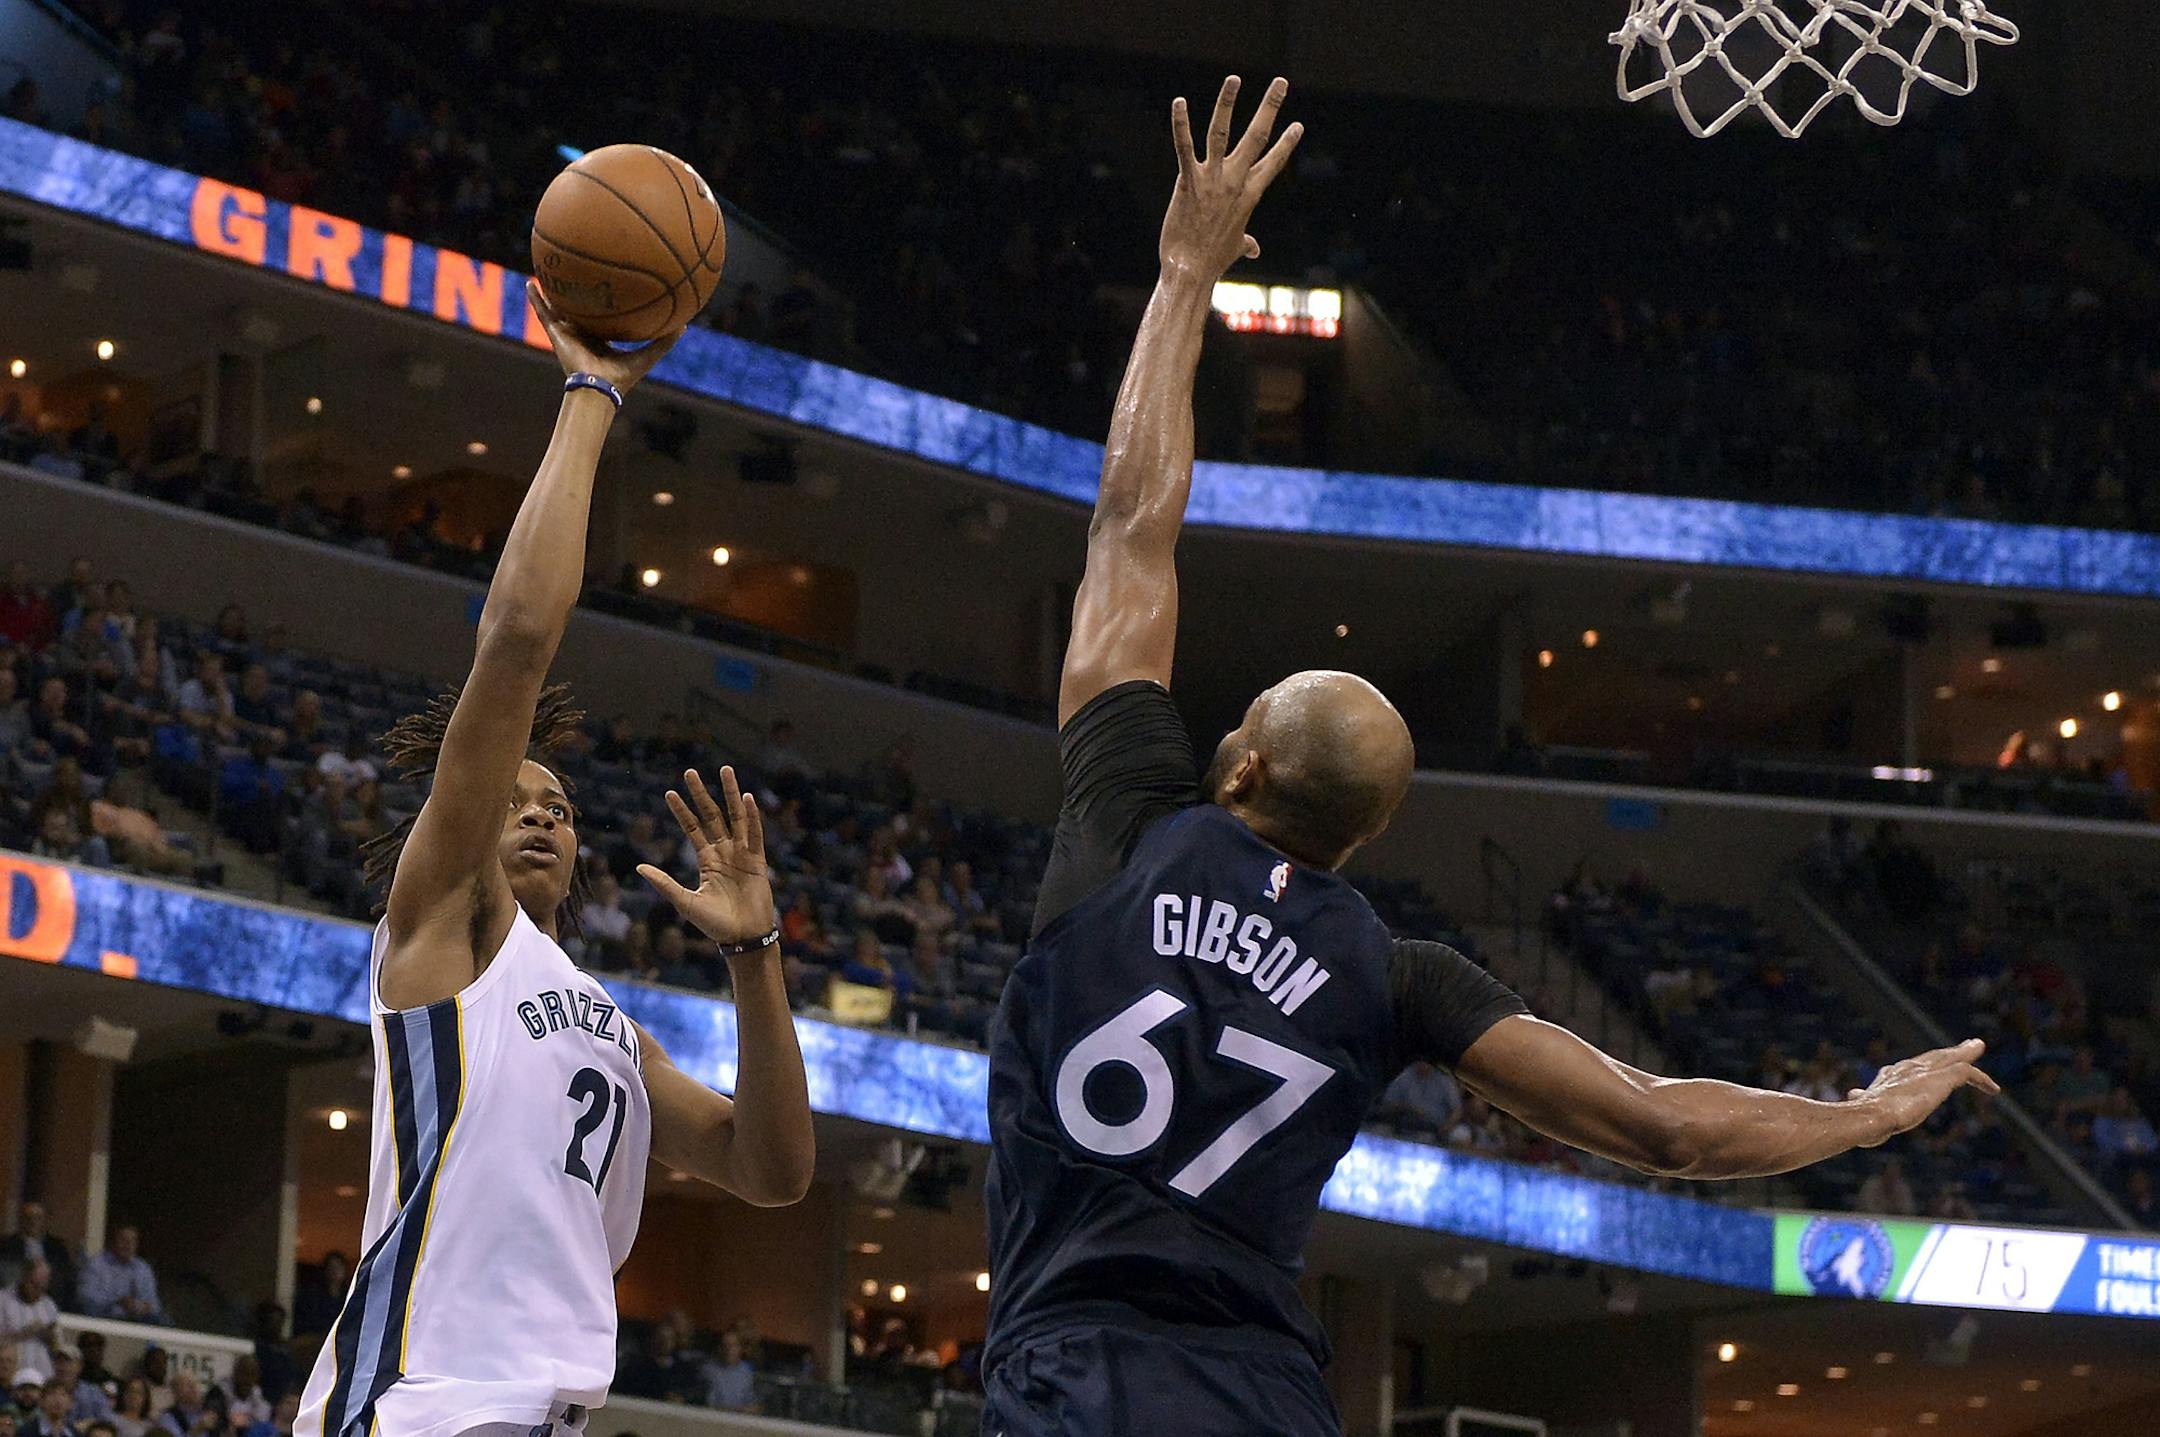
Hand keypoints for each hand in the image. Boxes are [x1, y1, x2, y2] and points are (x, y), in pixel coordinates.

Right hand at [527, 279, 684, 395]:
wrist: (600, 387)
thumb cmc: (623, 376)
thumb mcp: (648, 354)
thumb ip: (665, 340)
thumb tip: (685, 324)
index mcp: (603, 338)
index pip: (604, 317)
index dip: (607, 304)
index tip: (610, 287)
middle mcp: (584, 334)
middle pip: (580, 310)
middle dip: (580, 294)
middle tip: (580, 272)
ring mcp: (569, 333)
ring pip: (558, 308)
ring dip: (552, 291)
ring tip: (547, 271)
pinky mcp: (556, 335)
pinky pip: (543, 313)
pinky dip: (536, 299)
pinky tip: (530, 283)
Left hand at [639, 767, 777, 949]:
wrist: (743, 938)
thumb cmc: (715, 924)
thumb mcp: (684, 902)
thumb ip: (664, 883)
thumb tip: (640, 867)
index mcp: (707, 861)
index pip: (692, 829)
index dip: (682, 811)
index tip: (670, 793)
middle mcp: (724, 852)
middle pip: (711, 816)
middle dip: (701, 794)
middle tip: (690, 772)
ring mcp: (742, 854)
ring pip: (735, 817)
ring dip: (730, 793)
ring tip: (725, 770)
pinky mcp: (758, 861)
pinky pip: (754, 834)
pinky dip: (751, 816)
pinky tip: (746, 798)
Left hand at [1161, 75, 1302, 278]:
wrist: (1191, 271)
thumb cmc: (1212, 261)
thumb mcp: (1234, 248)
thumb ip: (1246, 243)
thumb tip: (1254, 250)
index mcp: (1250, 195)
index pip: (1273, 162)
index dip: (1287, 143)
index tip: (1298, 125)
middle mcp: (1235, 182)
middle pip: (1257, 137)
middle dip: (1270, 107)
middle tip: (1281, 82)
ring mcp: (1212, 179)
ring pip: (1222, 133)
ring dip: (1228, 103)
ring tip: (1234, 79)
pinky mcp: (1188, 181)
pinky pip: (1184, 146)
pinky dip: (1181, 123)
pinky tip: (1179, 102)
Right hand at [1850, 1038, 1999, 1145]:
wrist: (1871, 1116)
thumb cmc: (1863, 1116)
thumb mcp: (1862, 1106)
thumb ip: (1861, 1099)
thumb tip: (1852, 1095)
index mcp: (1890, 1076)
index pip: (1910, 1067)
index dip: (1921, 1066)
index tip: (1930, 1065)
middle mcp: (1908, 1069)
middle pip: (1934, 1056)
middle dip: (1948, 1051)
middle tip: (1964, 1045)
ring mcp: (1925, 1072)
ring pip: (1951, 1057)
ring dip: (1966, 1053)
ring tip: (1978, 1047)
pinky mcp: (1941, 1079)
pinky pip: (1967, 1072)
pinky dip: (1981, 1079)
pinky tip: (1993, 1089)